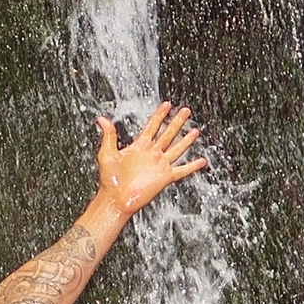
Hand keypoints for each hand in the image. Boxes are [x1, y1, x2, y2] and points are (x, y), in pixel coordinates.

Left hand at [97, 101, 206, 219]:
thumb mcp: (107, 153)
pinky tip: (201, 161)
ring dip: (186, 140)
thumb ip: (108, 135)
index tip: (167, 104)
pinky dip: (193, 166)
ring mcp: (159, 165)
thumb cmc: (109, 179)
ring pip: (177, 148)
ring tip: (195, 130)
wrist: (115, 199)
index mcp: (139, 146)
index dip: (159, 115)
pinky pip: (182, 170)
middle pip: (168, 134)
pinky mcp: (165, 177)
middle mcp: (151, 154)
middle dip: (177, 121)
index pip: (152, 126)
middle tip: (185, 110)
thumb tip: (102, 119)